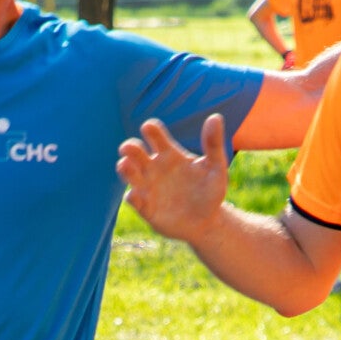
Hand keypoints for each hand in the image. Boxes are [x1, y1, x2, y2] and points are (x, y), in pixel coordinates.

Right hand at [117, 112, 230, 242]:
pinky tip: (136, 195)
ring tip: (125, 165)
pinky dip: (132, 197)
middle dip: (129, 147)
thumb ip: (213, 144)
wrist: (207, 222)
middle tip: (128, 148)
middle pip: (134, 151)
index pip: (154, 134)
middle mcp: (154, 167)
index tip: (149, 128)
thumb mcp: (215, 167)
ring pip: (128, 173)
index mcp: (169, 154)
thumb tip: (216, 117)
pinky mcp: (146, 207)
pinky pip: (133, 199)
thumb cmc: (210, 192)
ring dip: (124, 168)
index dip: (150, 129)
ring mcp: (148, 186)